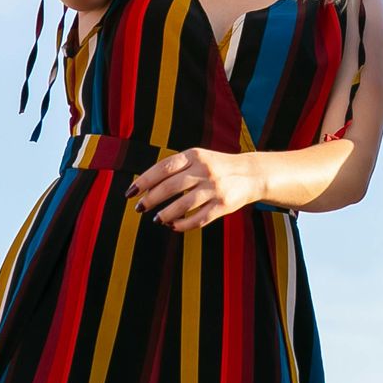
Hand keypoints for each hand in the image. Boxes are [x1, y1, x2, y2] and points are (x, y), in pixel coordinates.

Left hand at [127, 147, 263, 229]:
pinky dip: (183, 225)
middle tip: (139, 208)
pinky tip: (173, 226)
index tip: (130, 192)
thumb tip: (146, 186)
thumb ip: (175, 169)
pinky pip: (198, 219)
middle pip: (170, 187)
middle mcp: (205, 170)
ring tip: (157, 219)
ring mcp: (215, 188)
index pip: (164, 167)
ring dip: (166, 214)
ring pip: (183, 205)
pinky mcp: (223, 205)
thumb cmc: (216, 167)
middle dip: (151, 199)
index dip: (144, 181)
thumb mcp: (198, 159)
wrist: (251, 174)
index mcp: (195, 155)